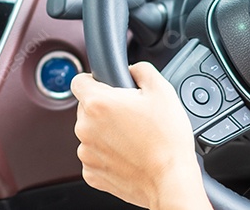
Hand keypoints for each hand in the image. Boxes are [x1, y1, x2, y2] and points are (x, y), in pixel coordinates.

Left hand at [71, 62, 210, 209]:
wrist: (170, 180)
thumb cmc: (167, 139)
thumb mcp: (162, 90)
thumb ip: (141, 70)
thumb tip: (132, 69)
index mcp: (97, 103)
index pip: (79, 81)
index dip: (94, 80)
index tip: (106, 87)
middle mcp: (85, 128)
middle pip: (87, 108)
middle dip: (106, 109)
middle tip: (131, 116)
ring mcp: (86, 152)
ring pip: (91, 133)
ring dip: (106, 133)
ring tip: (133, 138)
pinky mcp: (91, 174)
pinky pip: (95, 156)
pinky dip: (108, 155)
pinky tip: (128, 155)